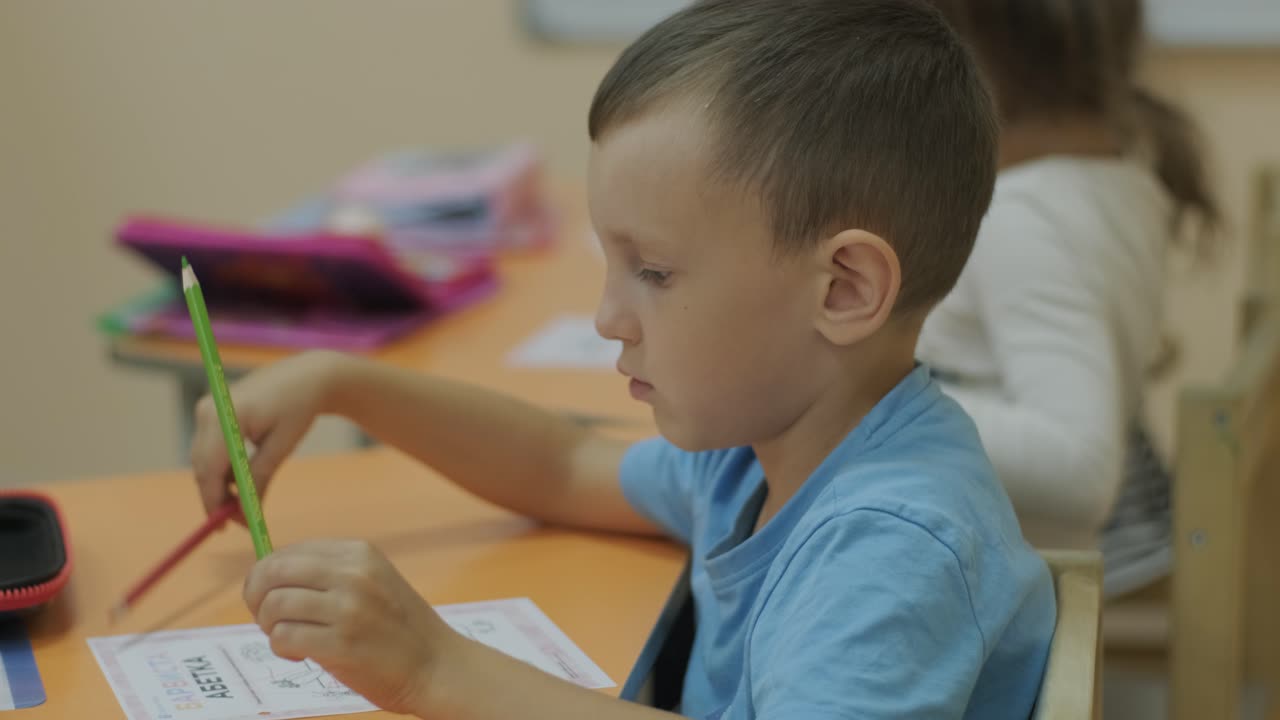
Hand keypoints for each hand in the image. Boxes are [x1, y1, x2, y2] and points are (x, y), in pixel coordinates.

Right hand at [190, 350, 346, 518]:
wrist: (308, 375)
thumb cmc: (299, 407)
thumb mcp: (281, 446)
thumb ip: (259, 478)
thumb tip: (246, 513)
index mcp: (225, 416)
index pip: (210, 470)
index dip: (215, 502)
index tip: (225, 527)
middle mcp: (208, 411)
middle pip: (202, 467)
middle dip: (217, 498)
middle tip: (236, 523)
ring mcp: (208, 409)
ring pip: (205, 461)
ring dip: (221, 485)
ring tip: (244, 506)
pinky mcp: (214, 412)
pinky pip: (212, 449)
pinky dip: (224, 469)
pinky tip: (242, 483)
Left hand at [244, 540, 455, 715]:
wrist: (437, 665)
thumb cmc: (399, 628)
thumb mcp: (373, 581)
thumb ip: (329, 573)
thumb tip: (267, 574)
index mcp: (359, 552)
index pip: (288, 552)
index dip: (266, 575)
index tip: (269, 597)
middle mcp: (353, 574)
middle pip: (273, 572)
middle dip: (256, 597)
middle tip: (265, 618)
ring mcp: (348, 608)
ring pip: (274, 605)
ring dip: (269, 627)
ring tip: (289, 639)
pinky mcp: (341, 644)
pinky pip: (284, 637)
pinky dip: (281, 648)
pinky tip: (300, 655)